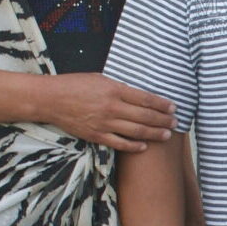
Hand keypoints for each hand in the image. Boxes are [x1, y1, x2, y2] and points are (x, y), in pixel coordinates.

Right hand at [37, 74, 173, 150]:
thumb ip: (120, 88)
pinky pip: (119, 143)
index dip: (162, 104)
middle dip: (163, 120)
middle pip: (145, 116)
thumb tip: (140, 95)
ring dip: (154, 134)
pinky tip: (144, 146)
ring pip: (136, 131)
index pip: (145, 98)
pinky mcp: (96, 135)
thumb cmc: (75, 85)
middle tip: (176, 122)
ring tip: (167, 135)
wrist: (50, 99)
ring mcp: (104, 123)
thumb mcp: (100, 79)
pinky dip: (134, 146)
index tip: (173, 107)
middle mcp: (112, 107)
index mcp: (114, 89)